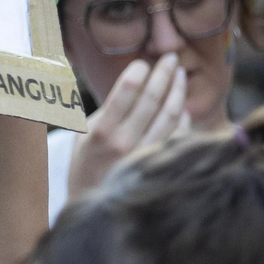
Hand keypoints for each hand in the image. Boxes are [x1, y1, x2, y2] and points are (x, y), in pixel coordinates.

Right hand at [65, 53, 189, 197]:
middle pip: (153, 97)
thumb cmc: (86, 163)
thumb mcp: (81, 135)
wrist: (93, 205)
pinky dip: (183, 117)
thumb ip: (104, 109)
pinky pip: (179, 135)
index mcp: (101, 131)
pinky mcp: (158, 166)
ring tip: (180, 76)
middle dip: (164, 72)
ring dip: (178, 90)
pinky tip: (181, 106)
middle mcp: (124, 143)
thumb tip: (132, 81)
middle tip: (171, 58)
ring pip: (171, 114)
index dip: (140, 70)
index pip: (128, 88)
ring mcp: (144, 156)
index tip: (143, 64)